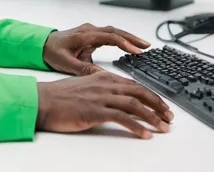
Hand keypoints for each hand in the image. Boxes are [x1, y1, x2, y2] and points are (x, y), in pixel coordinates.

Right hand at [36, 72, 173, 139]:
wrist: (44, 100)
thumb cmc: (61, 95)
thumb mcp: (85, 86)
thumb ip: (102, 88)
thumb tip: (118, 98)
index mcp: (103, 77)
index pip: (133, 84)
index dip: (151, 95)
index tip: (162, 106)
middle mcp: (104, 84)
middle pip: (139, 91)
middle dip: (157, 104)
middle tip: (169, 116)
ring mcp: (100, 97)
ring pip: (134, 104)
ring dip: (152, 117)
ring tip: (163, 127)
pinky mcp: (95, 110)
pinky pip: (121, 117)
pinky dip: (136, 126)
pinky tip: (144, 134)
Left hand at [43, 23, 150, 75]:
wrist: (41, 44)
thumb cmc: (52, 52)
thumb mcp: (67, 63)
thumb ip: (84, 69)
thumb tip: (102, 76)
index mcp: (85, 35)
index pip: (110, 37)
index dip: (125, 44)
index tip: (136, 51)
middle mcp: (89, 30)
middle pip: (115, 31)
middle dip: (132, 38)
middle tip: (147, 46)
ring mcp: (90, 32)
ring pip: (113, 32)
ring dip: (127, 38)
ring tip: (143, 46)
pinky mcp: (90, 36)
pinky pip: (108, 35)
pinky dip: (120, 39)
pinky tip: (128, 46)